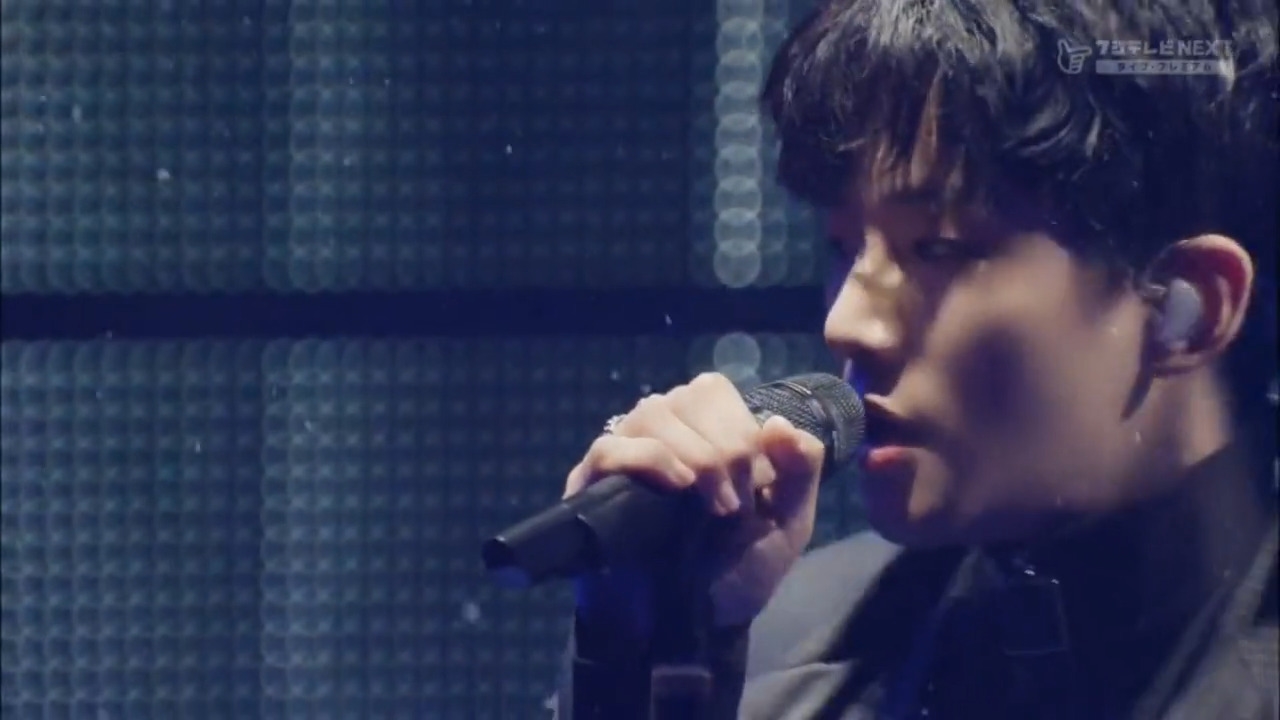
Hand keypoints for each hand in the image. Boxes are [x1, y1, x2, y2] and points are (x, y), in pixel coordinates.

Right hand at [563, 373, 826, 627]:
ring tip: (710, 505)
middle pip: (686, 398)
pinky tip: (677, 486)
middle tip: (734, 505)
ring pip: (652, 414)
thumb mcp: (789, 520)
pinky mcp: (591, 484)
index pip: (712, 391)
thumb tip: (777, 422)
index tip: (757, 487)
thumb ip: (800, 469)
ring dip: (693, 455)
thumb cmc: (739, 568)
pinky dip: (650, 458)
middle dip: (724, 449)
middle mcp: (661, 431)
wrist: (699, 623)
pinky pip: (610, 447)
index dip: (739, 430)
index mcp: (703, 429)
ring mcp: (624, 453)